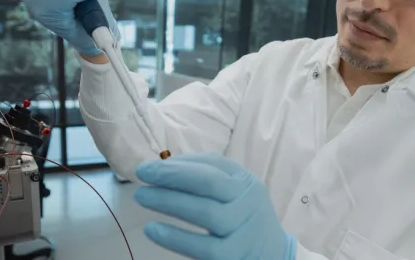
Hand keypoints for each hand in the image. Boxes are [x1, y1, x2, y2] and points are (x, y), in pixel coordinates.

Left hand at [134, 153, 296, 259]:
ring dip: (169, 202)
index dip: (177, 165)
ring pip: (207, 213)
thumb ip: (205, 176)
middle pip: (209, 183)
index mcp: (245, 182)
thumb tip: (164, 166)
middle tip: (142, 176)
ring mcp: (245, 230)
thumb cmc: (241, 219)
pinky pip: (205, 248)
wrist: (272, 255)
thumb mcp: (233, 193)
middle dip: (172, 176)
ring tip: (142, 197)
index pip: (211, 166)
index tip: (147, 167)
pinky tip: (153, 229)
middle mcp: (249, 202)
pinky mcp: (236, 256)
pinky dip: (176, 238)